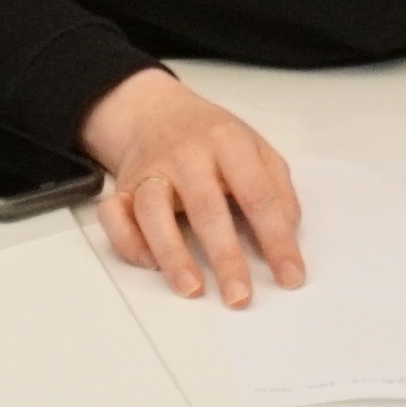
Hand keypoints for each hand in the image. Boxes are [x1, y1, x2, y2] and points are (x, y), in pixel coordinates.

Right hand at [84, 68, 304, 306]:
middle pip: (206, 208)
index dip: (277, 240)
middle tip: (240, 296)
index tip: (290, 277)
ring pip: (154, 212)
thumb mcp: (256, 147)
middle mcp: (186, 155)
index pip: (258, 195)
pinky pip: (114, 215)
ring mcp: (151, 170)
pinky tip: (149, 263)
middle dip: (226, 258)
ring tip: (192, 288)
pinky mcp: (123, 186)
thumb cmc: (210, 138)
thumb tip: (288, 233)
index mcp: (227, 142)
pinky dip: (127, 241)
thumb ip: (277, 188)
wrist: (156, 110)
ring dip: (172, 254)